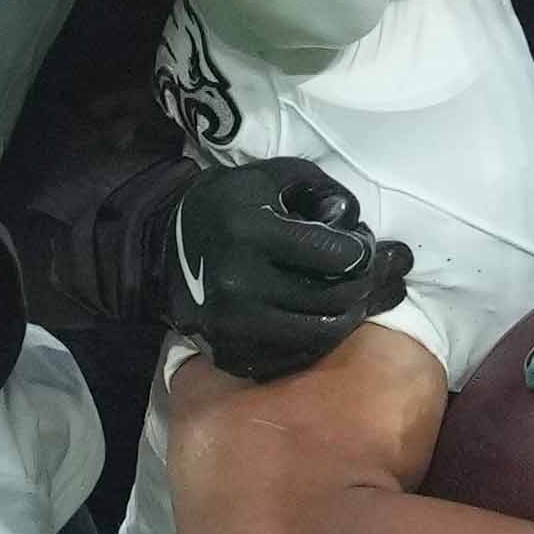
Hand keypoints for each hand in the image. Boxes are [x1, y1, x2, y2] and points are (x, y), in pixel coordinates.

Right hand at [164, 159, 409, 384]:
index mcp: (250, 233)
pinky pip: (296, 355)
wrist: (165, 248)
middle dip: (363, 283)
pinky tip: (322, 316)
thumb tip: (353, 219)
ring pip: (321, 333)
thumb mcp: (270, 177)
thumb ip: (320, 188)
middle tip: (369, 271)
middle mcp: (239, 283)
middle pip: (334, 297)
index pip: (336, 255)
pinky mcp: (232, 353)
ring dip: (347, 315)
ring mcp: (234, 325)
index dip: (362, 249)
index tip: (362, 243)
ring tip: (350, 295)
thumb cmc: (227, 207)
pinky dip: (318, 338)